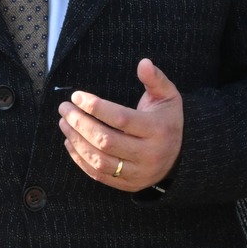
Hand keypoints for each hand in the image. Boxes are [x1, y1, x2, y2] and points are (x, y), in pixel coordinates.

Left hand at [58, 58, 184, 191]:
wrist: (182, 156)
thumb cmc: (168, 120)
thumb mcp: (168, 96)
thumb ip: (155, 79)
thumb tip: (143, 62)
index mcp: (158, 130)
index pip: (121, 118)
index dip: (95, 107)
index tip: (76, 96)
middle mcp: (149, 154)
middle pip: (106, 140)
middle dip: (79, 123)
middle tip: (64, 109)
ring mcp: (138, 173)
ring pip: (99, 160)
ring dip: (76, 141)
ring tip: (64, 123)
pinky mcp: (128, 185)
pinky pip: (98, 175)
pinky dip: (80, 159)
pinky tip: (70, 142)